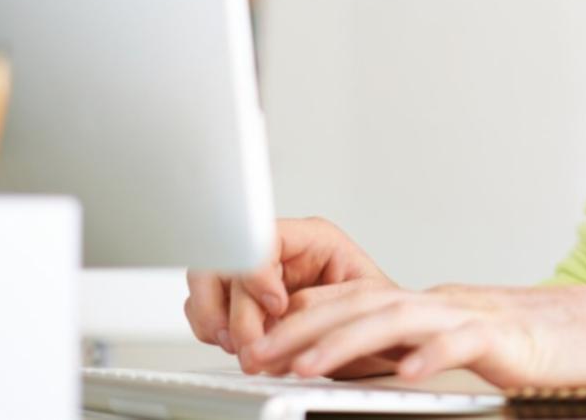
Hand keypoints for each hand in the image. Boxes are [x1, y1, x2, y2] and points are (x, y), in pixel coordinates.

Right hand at [184, 216, 398, 376]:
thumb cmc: (377, 313)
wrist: (380, 339)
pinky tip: (234, 345)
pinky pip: (205, 307)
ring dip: (215, 319)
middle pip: (229, 263)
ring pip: (208, 282)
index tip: (276, 307)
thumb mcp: (364, 299)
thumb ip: (321, 300)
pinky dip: (211, 329)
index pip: (265, 238)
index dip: (259, 273)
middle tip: (251, 345)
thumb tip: (282, 312)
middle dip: (236, 311)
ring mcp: (257, 276)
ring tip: (241, 348)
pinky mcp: (243, 302)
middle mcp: (280, 252)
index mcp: (313, 238)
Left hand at [237, 281, 585, 387]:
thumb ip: (420, 347)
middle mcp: (444, 301)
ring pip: (398, 318)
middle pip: (361, 304)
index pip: (354, 302)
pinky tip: (404, 377)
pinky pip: (462, 343)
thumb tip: (372, 364)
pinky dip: (430, 356)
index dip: (302, 320)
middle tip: (256, 356)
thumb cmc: (543, 343)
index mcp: (431, 304)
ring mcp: (474, 315)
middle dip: (303, 330)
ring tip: (307, 367)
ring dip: (346, 342)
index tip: (256, 344)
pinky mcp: (508, 338)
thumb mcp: (464, 342)